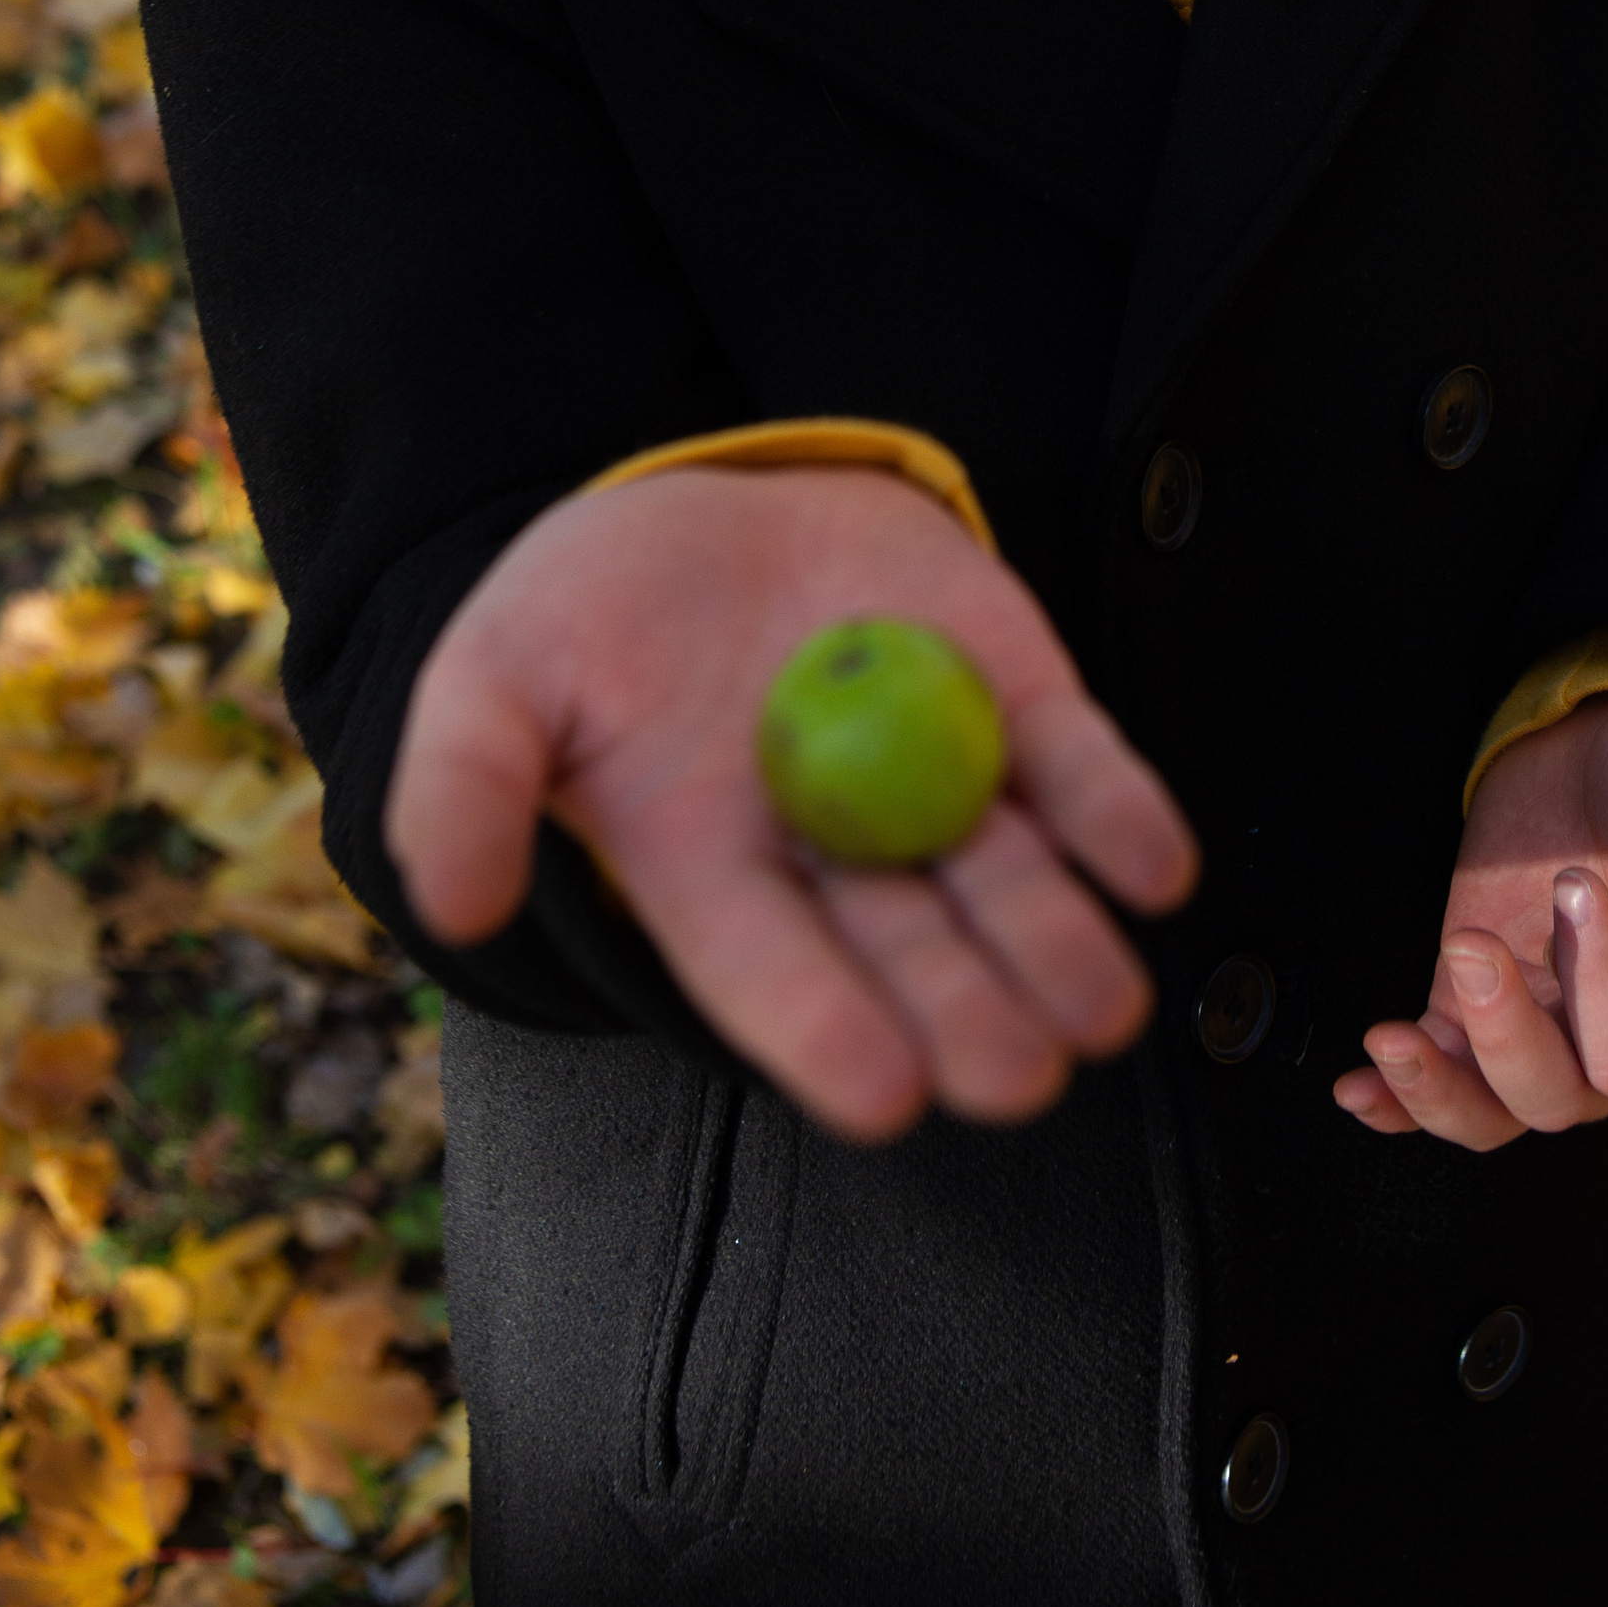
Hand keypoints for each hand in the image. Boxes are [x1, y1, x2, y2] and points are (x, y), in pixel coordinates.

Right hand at [388, 465, 1197, 1142]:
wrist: (693, 511)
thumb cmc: (582, 618)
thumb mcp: (493, 680)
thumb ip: (468, 787)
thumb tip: (453, 903)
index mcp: (713, 878)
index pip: (775, 979)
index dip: (828, 1035)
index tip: (884, 1094)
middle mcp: (836, 854)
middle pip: (917, 958)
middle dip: (972, 1017)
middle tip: (1018, 1074)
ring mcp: (933, 776)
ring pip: (1012, 883)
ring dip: (1065, 944)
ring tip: (1105, 1002)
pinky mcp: (1008, 696)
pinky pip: (1076, 769)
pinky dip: (1121, 815)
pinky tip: (1154, 864)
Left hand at [1333, 695, 1607, 1146]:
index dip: (1599, 990)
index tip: (1576, 883)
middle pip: (1556, 1099)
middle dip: (1505, 1035)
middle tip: (1473, 940)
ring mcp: (1545, 1027)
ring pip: (1492, 1113)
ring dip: (1436, 1089)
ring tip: (1391, 1038)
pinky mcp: (1477, 1001)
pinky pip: (1442, 1076)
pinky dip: (1397, 1097)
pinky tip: (1357, 1089)